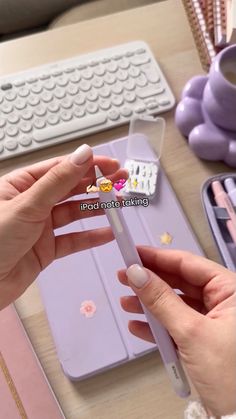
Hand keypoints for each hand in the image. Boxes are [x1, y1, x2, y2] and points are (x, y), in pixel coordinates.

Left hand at [0, 144, 126, 309]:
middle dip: (97, 185)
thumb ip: (58, 181)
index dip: (87, 165)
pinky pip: (73, 240)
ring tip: (118, 205)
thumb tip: (82, 155)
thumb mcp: (27, 205)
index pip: (60, 168)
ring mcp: (39, 227)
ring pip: (74, 214)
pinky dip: (90, 237)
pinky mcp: (45, 249)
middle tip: (120, 181)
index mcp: (21, 185)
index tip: (109, 164)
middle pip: (70, 189)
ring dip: (97, 209)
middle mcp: (31, 204)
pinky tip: (107, 233)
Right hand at [118, 246, 235, 416]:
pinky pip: (177, 325)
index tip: (133, 252)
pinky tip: (137, 325)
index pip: (189, 264)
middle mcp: (223, 301)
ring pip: (176, 304)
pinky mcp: (203, 338)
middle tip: (124, 276)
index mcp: (230, 290)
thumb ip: (161, 300)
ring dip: (150, 304)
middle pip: (180, 283)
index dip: (159, 257)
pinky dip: (157, 326)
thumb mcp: (191, 332)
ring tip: (125, 303)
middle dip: (151, 281)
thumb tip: (135, 273)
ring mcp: (213, 320)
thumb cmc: (228, 372)